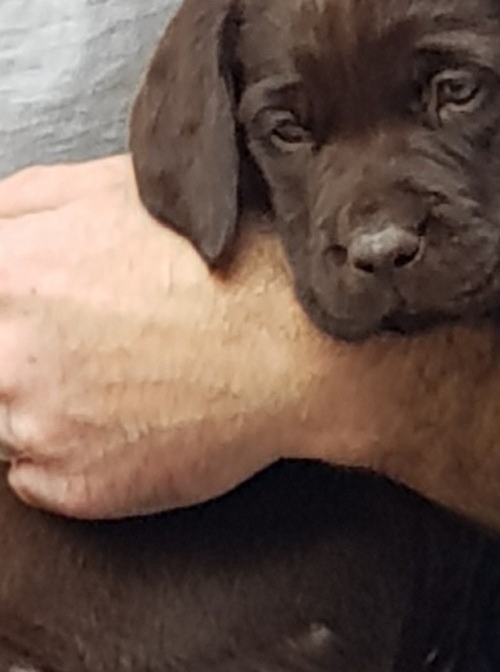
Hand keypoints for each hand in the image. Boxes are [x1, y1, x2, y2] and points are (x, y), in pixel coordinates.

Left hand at [0, 156, 330, 517]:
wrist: (298, 347)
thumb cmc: (227, 262)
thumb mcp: (122, 186)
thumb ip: (29, 199)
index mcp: (12, 271)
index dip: (9, 300)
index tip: (28, 309)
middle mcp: (7, 353)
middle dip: (19, 349)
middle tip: (85, 338)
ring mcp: (36, 425)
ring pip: (2, 418)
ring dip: (42, 400)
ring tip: (116, 374)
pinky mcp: (72, 485)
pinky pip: (36, 472)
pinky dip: (71, 449)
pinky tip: (127, 413)